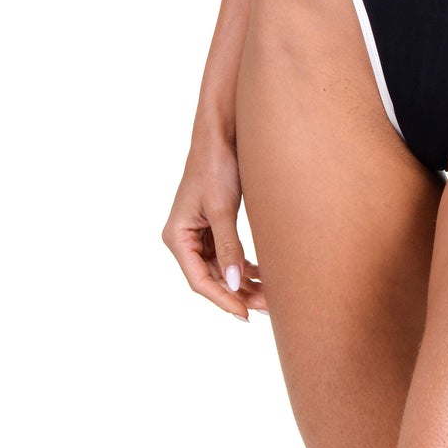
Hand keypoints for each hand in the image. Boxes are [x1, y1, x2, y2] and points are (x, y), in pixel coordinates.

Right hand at [162, 137, 266, 320]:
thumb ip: (228, 246)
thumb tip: (234, 283)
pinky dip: (245, 266)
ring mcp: (199, 233)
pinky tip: (264, 275)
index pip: (199, 280)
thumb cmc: (216, 165)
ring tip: (271, 296)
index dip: (222, 299)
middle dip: (238, 293)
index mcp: (177, 236)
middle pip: (212, 277)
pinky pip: (228, 255)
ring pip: (222, 269)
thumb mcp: (222, 208)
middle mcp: (185, 238)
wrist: (222, 133)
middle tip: (267, 308)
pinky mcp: (214, 226)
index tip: (245, 314)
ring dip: (244, 282)